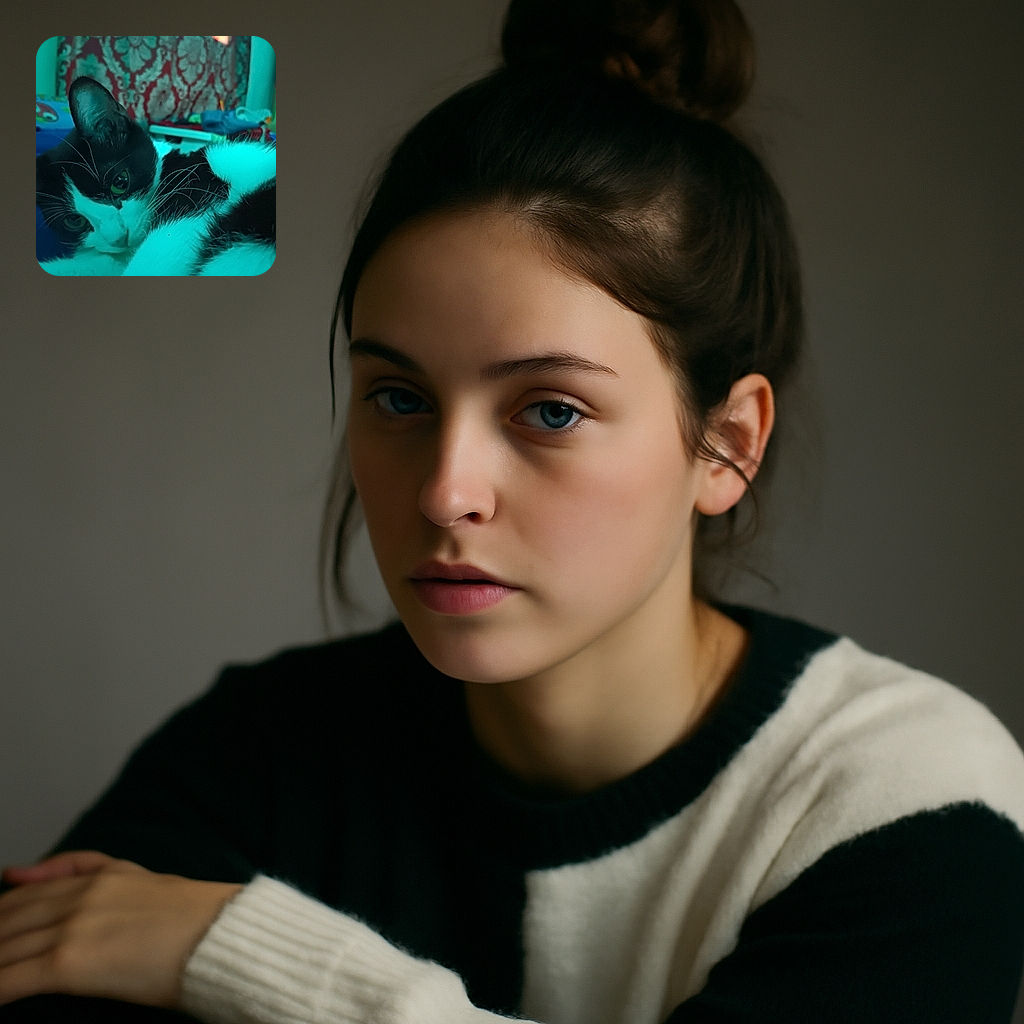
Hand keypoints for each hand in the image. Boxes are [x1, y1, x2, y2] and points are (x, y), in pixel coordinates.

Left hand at [0, 850, 242, 1007]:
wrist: (220, 933)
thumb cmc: (190, 914)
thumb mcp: (136, 875)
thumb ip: (81, 868)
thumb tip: (14, 870)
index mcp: (97, 877)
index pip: (23, 894)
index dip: (0, 912)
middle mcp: (79, 897)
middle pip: (7, 919)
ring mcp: (72, 928)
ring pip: (3, 948)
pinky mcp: (70, 963)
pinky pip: (10, 979)